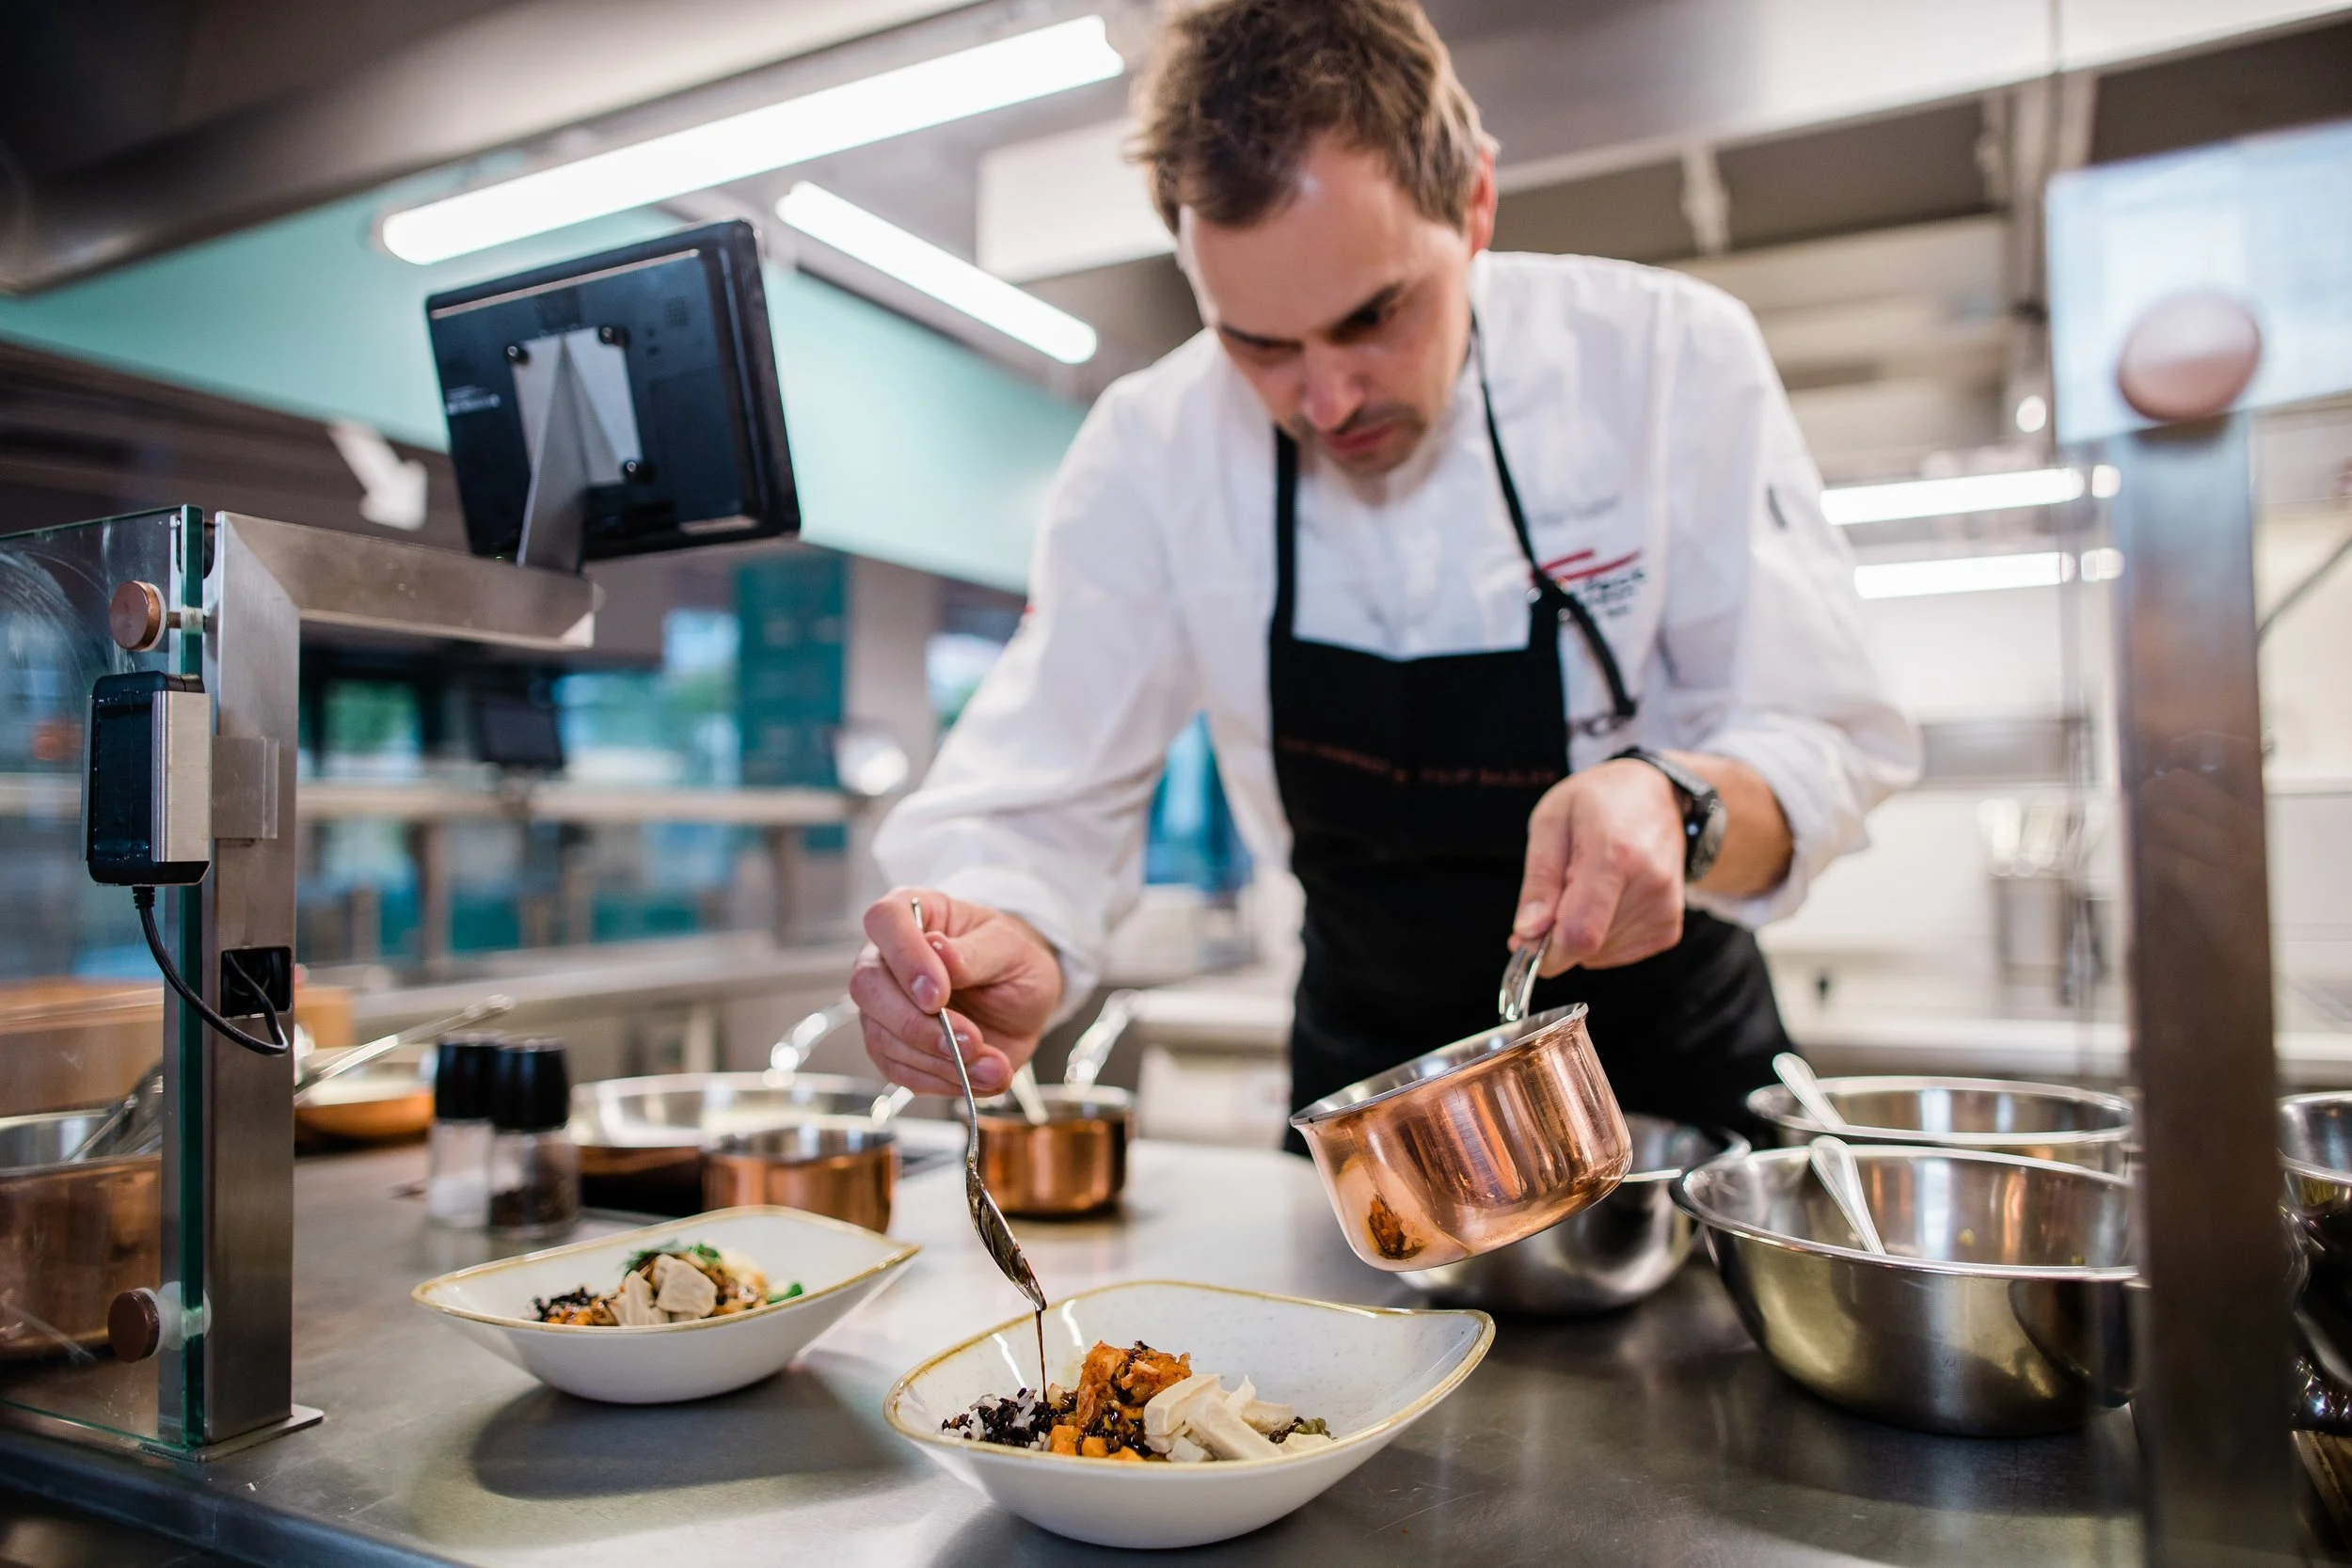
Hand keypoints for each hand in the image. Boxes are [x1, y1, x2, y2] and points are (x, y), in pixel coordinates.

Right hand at [850, 887, 1063, 1096]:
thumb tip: (938, 950)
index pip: (885, 920)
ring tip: (990, 1065)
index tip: (938, 994)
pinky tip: (978, 1076)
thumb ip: (975, 953)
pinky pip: (900, 1071)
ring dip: (938, 1060)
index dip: (905, 958)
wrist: (1021, 1002)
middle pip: (868, 986)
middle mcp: (887, 958)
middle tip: (969, 1039)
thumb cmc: (1012, 961)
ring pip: (882, 1036)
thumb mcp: (1011, 949)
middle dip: (917, 1023)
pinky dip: (941, 1081)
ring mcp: (884, 1006)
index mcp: (913, 914)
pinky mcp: (893, 1048)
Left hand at [1512, 759, 1686, 974]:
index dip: (1545, 951)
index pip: (1579, 933)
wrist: (1658, 795)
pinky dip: (1602, 936)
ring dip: (1581, 932)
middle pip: (1587, 947)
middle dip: (1557, 934)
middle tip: (1556, 893)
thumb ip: (1539, 881)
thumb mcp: (1551, 822)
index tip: (1524, 941)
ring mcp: (1665, 908)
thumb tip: (1527, 933)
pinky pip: (1619, 953)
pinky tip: (1607, 898)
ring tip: (1588, 884)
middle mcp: (1650, 885)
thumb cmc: (1598, 802)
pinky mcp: (1669, 927)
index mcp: (1615, 854)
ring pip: (1600, 954)